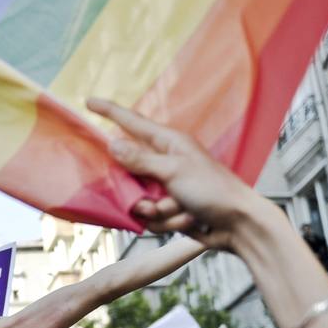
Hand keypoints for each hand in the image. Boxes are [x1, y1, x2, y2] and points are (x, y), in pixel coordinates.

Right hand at [87, 98, 270, 248]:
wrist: (238, 225)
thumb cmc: (214, 190)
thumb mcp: (174, 171)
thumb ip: (140, 160)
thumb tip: (113, 144)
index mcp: (169, 144)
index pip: (132, 123)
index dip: (109, 112)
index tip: (89, 101)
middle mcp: (164, 163)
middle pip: (128, 172)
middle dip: (141, 194)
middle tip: (155, 201)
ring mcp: (165, 187)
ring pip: (138, 200)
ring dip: (159, 211)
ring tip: (183, 209)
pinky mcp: (169, 209)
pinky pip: (150, 218)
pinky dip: (168, 222)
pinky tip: (188, 220)